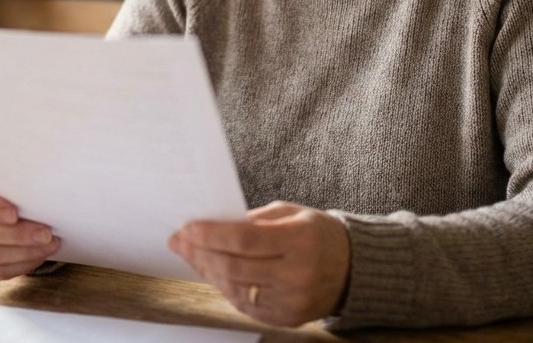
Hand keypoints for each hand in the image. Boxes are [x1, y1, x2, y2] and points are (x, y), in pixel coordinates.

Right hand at [0, 174, 60, 279]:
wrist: (20, 205)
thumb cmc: (19, 187)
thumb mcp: (17, 175)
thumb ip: (23, 174)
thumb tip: (47, 168)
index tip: (14, 213)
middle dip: (17, 234)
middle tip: (47, 233)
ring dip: (24, 251)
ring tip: (50, 244)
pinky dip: (21, 265)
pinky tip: (40, 255)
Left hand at [168, 201, 350, 327]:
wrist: (354, 268)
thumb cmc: (317, 234)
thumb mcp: (291, 214)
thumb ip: (253, 221)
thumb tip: (212, 224)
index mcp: (299, 241)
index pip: (245, 240)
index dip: (211, 235)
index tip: (187, 227)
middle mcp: (297, 274)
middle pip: (235, 268)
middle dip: (201, 253)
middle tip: (179, 241)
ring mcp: (292, 301)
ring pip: (236, 289)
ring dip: (208, 271)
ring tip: (192, 254)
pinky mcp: (287, 318)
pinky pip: (246, 305)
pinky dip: (226, 288)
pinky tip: (214, 273)